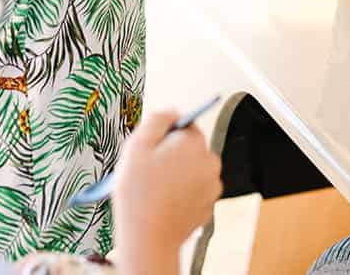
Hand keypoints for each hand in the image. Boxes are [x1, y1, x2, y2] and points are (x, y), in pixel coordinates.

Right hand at [113, 109, 222, 274]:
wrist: (148, 240)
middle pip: (190, 147)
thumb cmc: (139, 194)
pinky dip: (184, 193)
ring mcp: (212, 186)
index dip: (165, 136)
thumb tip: (171, 111)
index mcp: (194, 142)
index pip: (185, 125)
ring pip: (193, 169)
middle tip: (150, 171)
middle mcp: (209, 161)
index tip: (152, 150)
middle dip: (172, 155)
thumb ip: (157, 119)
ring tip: (156, 189)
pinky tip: (166, 202)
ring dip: (179, 174)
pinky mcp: (208, 207)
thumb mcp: (137, 145)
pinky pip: (195, 190)